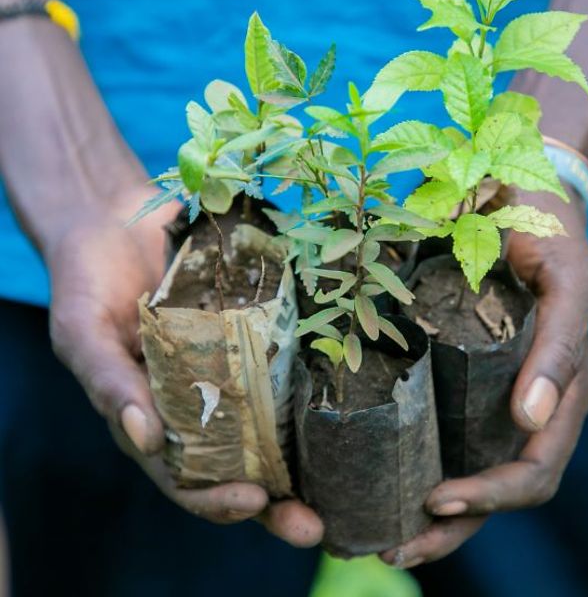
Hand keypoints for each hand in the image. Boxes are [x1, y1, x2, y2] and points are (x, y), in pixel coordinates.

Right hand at [47, 186, 322, 544]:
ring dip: (305, 451)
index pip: (188, 477)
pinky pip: (284, 358)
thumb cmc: (87, 285)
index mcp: (156, 418)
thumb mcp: (84, 335)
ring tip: (343, 474)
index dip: (217, 499)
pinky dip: (309, 378)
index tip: (254, 502)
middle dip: (277, 500)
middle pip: (241, 463)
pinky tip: (345, 393)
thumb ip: (109, 385)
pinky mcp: (254, 328)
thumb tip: (145, 439)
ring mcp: (232, 366)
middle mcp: (200, 401)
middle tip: (313, 525)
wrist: (113, 221)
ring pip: (272, 418)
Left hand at [381, 188, 587, 567]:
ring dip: (436, 515)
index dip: (493, 496)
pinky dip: (420, 464)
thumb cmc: (552, 238)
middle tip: (395, 547)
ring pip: (472, 471)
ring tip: (385, 539)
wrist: (522, 196)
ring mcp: (495, 392)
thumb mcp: (567, 285)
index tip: (438, 499)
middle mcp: (529, 403)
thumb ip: (559, 347)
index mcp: (562, 392)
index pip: (535, 469)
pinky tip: (380, 478)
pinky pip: (447, 431)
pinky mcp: (464, 374)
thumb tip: (534, 419)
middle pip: (500, 488)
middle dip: (455, 525)